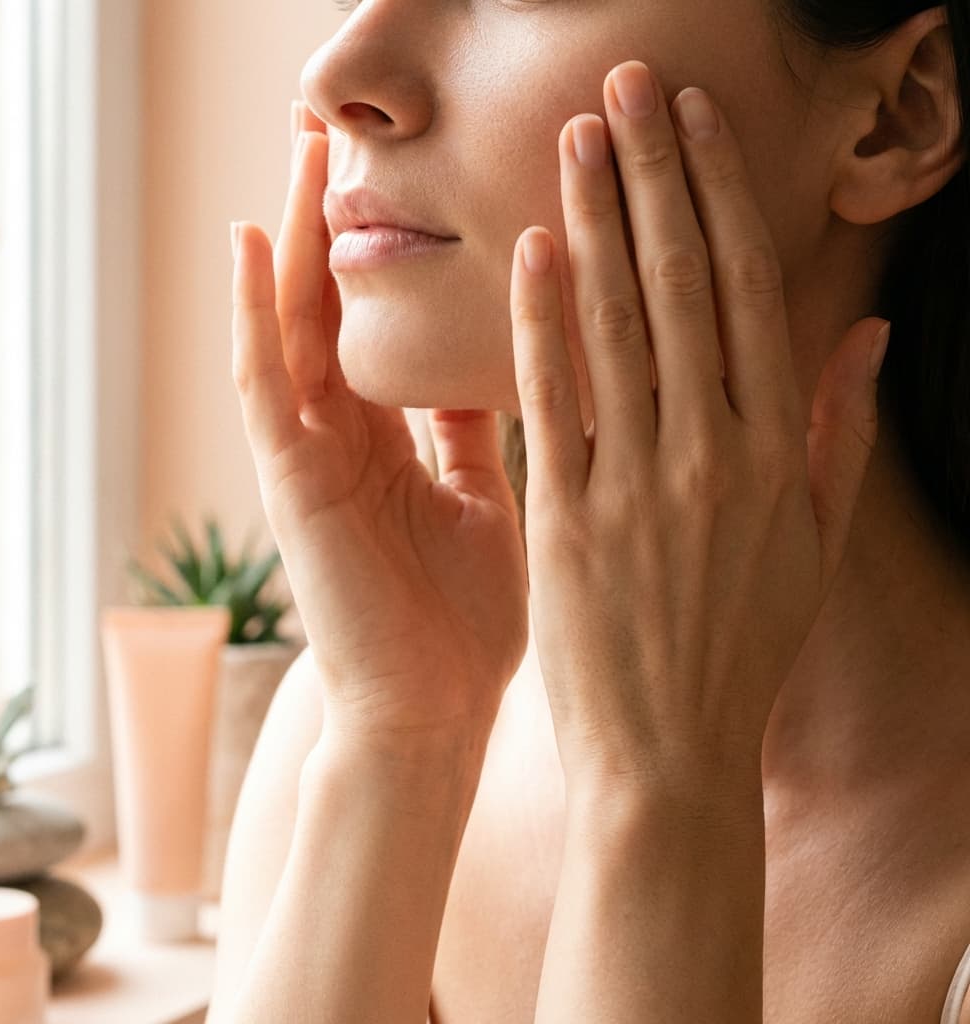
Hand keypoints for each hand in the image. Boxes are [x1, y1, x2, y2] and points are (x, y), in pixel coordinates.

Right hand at [230, 103, 528, 757]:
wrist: (432, 717)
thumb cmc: (468, 624)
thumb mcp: (487, 505)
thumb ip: (479, 438)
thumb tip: (511, 365)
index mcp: (398, 446)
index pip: (389, 328)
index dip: (402, 258)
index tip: (432, 186)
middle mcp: (348, 440)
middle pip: (337, 309)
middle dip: (343, 225)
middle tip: (356, 139)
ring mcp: (312, 459)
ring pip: (292, 325)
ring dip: (294, 239)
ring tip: (303, 149)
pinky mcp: (290, 483)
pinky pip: (261, 383)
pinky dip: (251, 312)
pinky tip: (251, 237)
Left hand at [508, 62, 888, 802]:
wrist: (669, 754)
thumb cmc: (740, 649)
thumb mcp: (813, 546)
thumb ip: (840, 434)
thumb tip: (861, 333)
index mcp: (775, 450)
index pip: (744, 291)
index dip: (717, 196)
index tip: (693, 124)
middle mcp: (713, 451)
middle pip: (682, 283)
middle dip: (655, 174)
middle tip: (628, 86)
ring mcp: (639, 485)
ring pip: (618, 324)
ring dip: (597, 221)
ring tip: (578, 136)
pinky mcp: (570, 520)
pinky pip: (556, 401)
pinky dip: (543, 321)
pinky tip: (534, 250)